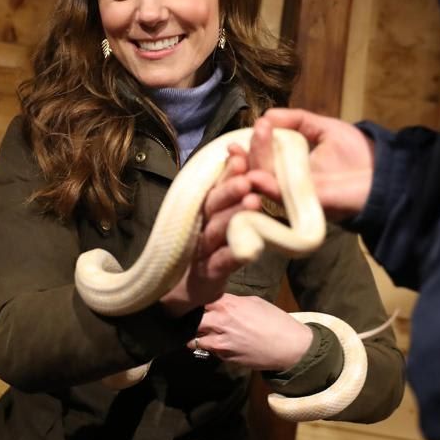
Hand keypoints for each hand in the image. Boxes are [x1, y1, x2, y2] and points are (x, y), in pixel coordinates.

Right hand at [159, 146, 261, 315]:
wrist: (186, 288)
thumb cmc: (209, 246)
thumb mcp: (219, 216)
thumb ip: (229, 186)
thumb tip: (240, 151)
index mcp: (205, 209)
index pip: (215, 186)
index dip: (227, 172)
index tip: (240, 157)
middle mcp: (201, 226)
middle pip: (212, 205)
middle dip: (228, 191)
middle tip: (246, 179)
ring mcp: (203, 250)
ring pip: (216, 231)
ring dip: (233, 216)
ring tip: (253, 202)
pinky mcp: (208, 274)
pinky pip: (222, 263)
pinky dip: (234, 255)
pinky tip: (249, 248)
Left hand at [188, 293, 313, 370]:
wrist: (289, 347)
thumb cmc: (274, 320)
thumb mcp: (253, 302)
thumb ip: (232, 301)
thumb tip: (218, 301)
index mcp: (227, 304)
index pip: (198, 299)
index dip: (193, 300)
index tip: (190, 300)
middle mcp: (220, 322)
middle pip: (190, 320)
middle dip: (188, 319)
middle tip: (187, 318)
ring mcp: (220, 342)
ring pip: (193, 339)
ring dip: (195, 335)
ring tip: (198, 332)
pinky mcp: (224, 357)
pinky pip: (208, 350)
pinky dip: (208, 346)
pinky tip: (213, 342)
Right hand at [249, 111, 374, 219]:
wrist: (385, 173)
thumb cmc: (358, 155)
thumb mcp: (324, 129)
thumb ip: (297, 120)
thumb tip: (268, 115)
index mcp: (288, 168)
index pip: (260, 160)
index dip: (248, 149)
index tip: (242, 134)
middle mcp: (287, 184)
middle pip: (257, 171)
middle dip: (249, 153)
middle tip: (258, 129)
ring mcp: (296, 196)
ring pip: (264, 183)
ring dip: (255, 162)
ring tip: (259, 136)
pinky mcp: (307, 205)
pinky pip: (281, 199)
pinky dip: (266, 187)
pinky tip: (256, 174)